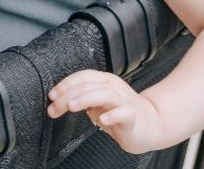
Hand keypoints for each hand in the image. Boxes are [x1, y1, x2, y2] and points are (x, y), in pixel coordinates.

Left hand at [48, 70, 162, 153]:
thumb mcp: (97, 103)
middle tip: (54, 108)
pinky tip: (102, 120)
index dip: (65, 84)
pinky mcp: (133, 117)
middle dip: (67, 96)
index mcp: (105, 81)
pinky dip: (112, 115)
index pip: (82, 76)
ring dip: (85, 99)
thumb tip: (57, 99)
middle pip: (88, 85)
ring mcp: (125, 102)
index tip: (51, 96)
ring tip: (71, 106)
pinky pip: (124, 113)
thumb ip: (81, 98)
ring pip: (104, 94)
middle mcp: (114, 88)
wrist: (151, 125)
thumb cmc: (120, 113)